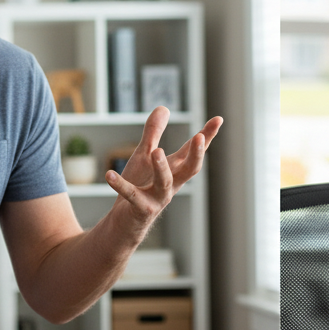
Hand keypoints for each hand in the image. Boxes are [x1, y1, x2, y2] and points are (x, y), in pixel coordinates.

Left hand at [104, 107, 222, 225]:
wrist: (125, 222)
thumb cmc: (140, 186)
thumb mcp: (144, 155)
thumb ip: (154, 133)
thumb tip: (164, 107)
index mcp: (174, 170)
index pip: (193, 151)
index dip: (207, 136)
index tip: (219, 118)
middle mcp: (171, 185)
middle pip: (190, 170)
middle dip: (196, 154)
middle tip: (199, 137)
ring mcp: (158, 198)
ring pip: (165, 183)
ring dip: (161, 167)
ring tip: (155, 152)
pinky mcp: (140, 209)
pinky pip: (131, 195)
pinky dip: (120, 185)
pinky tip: (109, 174)